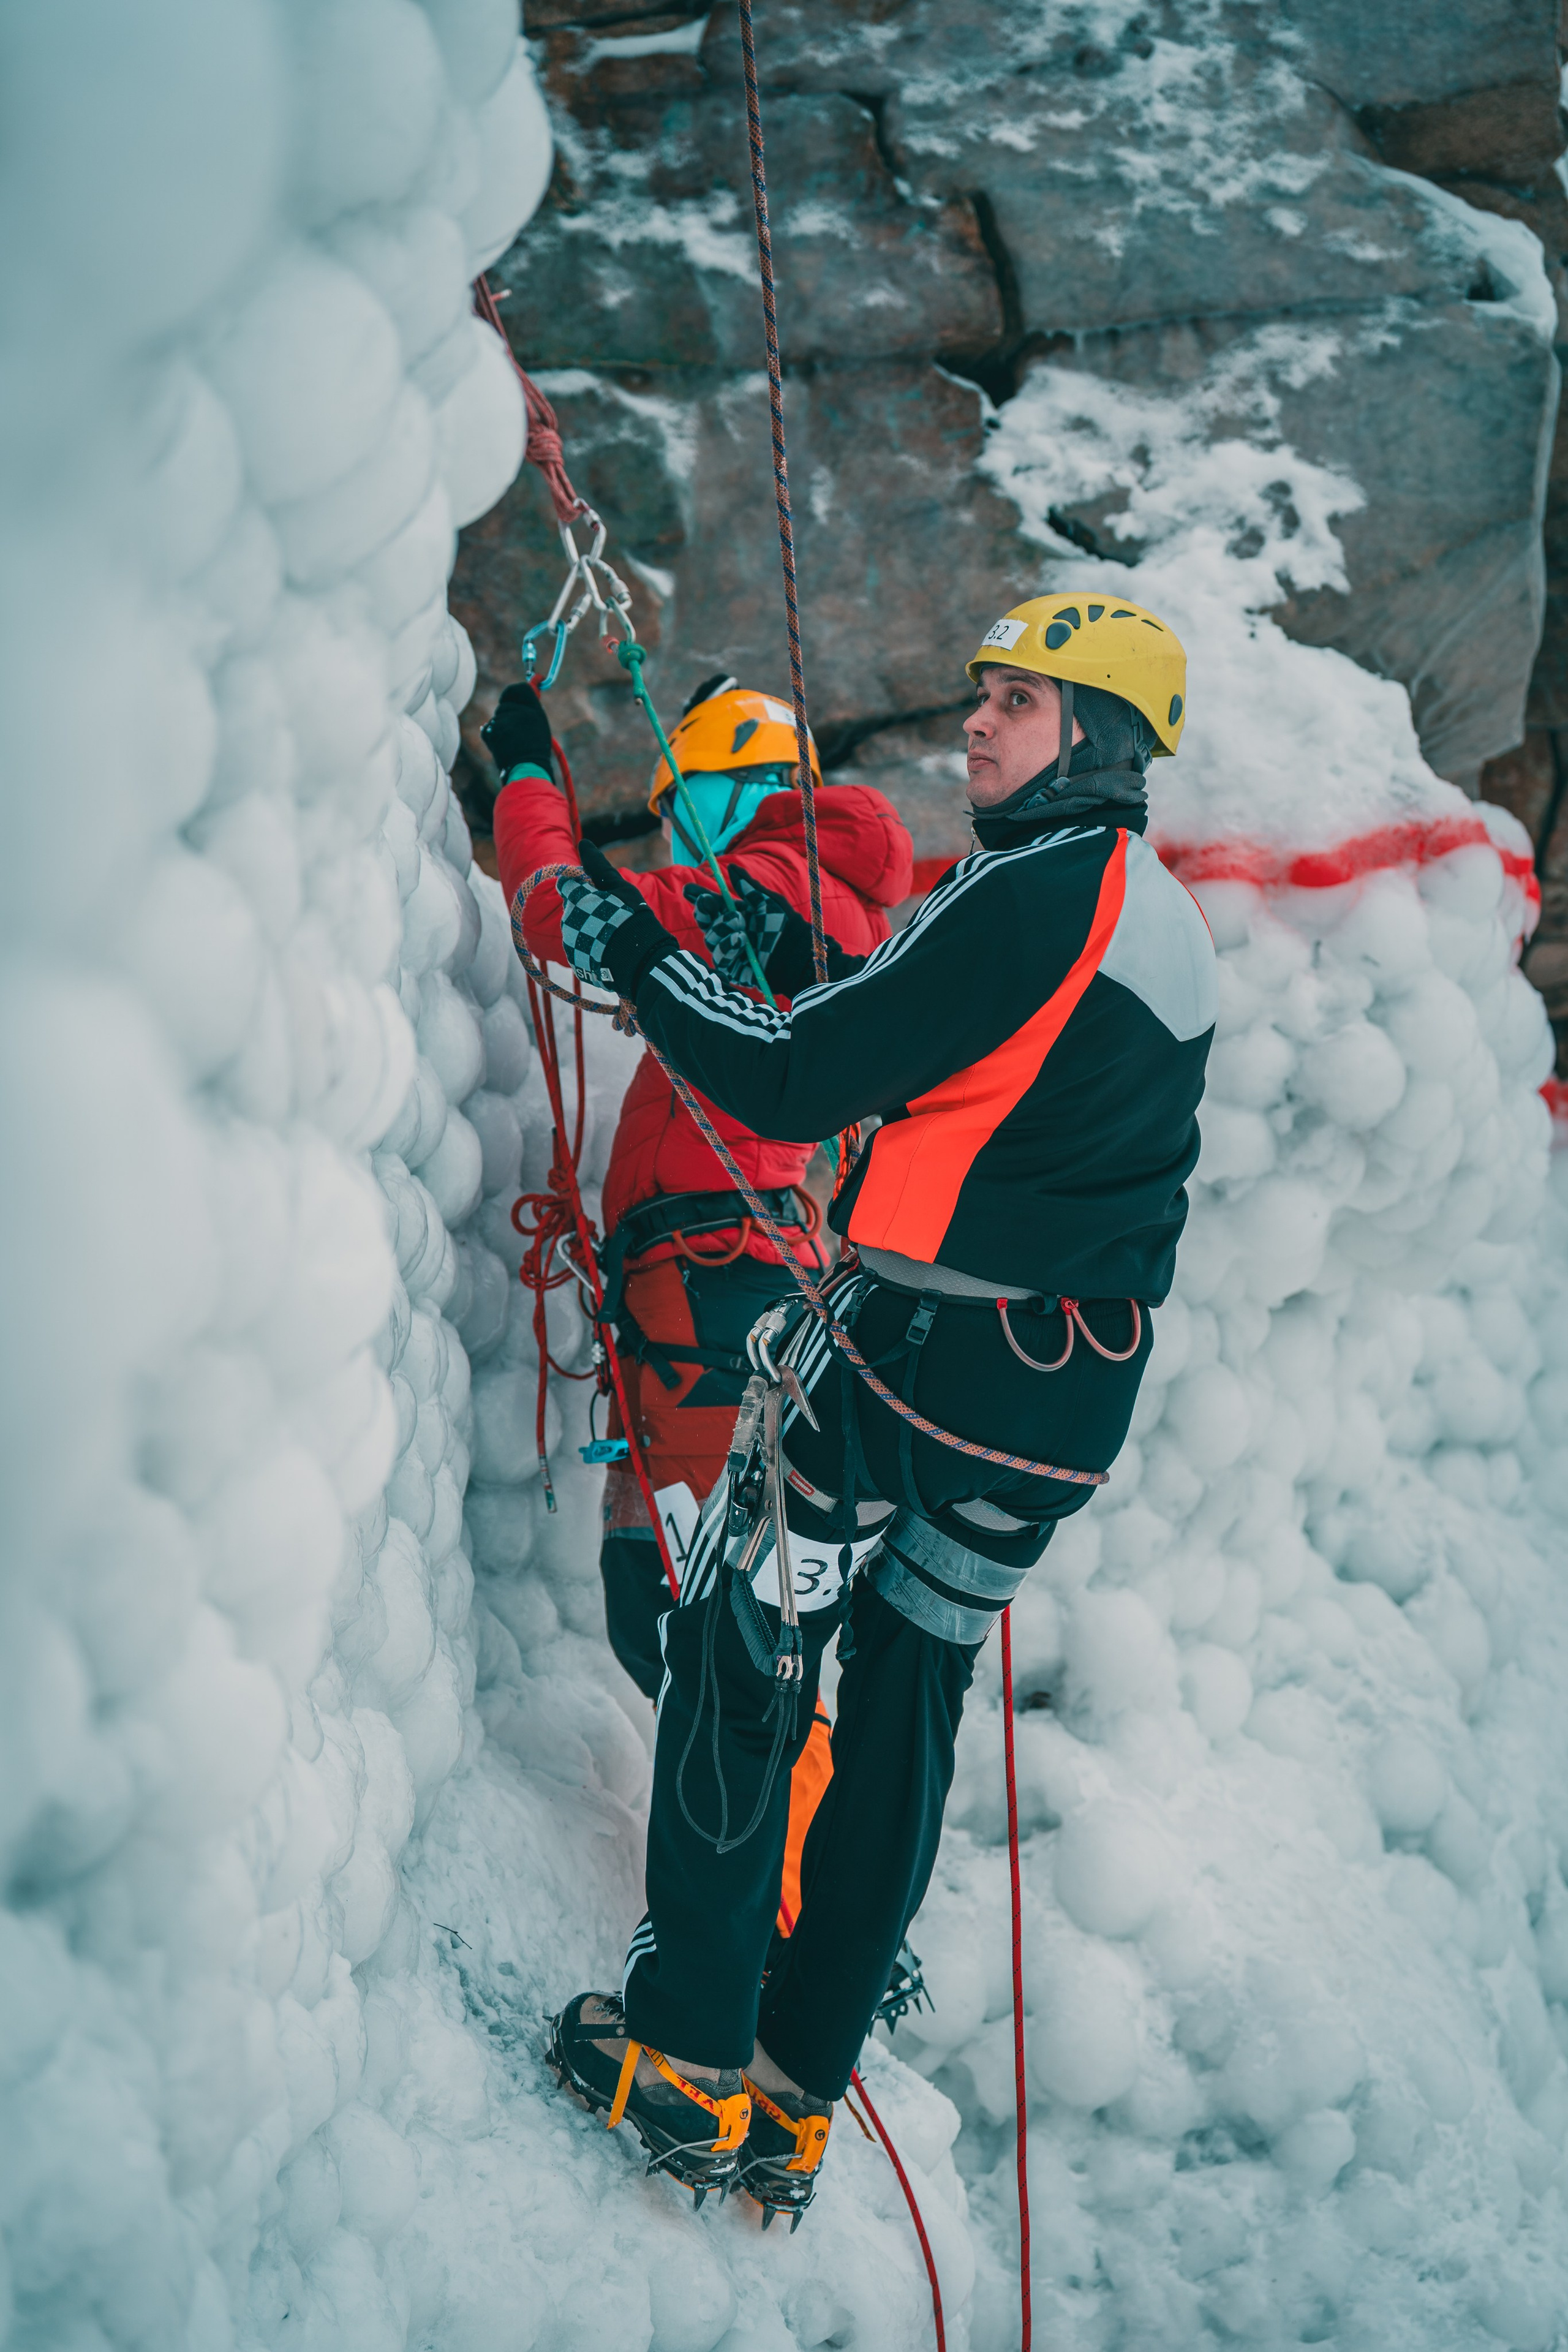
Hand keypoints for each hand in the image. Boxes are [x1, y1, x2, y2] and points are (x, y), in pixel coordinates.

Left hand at [481, 681, 555, 779]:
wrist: (526, 769)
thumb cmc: (535, 751)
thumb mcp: (539, 727)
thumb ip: (530, 709)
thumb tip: (523, 695)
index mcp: (535, 710)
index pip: (520, 689)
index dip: (513, 692)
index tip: (510, 696)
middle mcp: (521, 713)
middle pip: (504, 705)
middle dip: (505, 715)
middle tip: (513, 731)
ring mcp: (506, 722)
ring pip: (496, 718)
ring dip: (499, 727)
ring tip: (510, 742)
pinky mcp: (494, 731)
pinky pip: (488, 728)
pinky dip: (491, 736)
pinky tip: (501, 745)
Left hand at [558, 840, 678, 996]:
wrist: (641, 961)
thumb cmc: (632, 918)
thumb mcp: (619, 887)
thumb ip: (597, 866)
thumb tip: (583, 843)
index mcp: (575, 899)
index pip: (566, 883)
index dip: (582, 885)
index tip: (600, 892)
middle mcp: (567, 921)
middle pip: (572, 907)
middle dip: (587, 908)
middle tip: (613, 916)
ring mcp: (571, 945)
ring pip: (576, 930)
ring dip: (590, 929)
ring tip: (614, 935)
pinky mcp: (578, 963)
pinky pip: (582, 951)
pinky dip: (594, 948)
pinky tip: (611, 950)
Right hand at [683, 866, 796, 989]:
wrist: (794, 952)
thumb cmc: (784, 925)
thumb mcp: (766, 901)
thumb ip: (747, 887)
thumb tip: (731, 868)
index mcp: (736, 914)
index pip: (712, 906)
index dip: (699, 898)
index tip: (689, 889)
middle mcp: (729, 932)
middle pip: (704, 922)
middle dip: (703, 911)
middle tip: (709, 903)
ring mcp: (729, 950)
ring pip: (710, 938)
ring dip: (722, 928)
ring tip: (741, 927)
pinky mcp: (732, 968)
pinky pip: (719, 957)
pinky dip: (728, 946)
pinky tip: (741, 941)